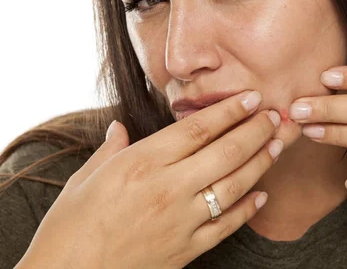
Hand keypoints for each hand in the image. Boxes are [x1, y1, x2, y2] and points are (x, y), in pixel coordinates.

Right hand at [16, 91, 282, 268]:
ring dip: (260, 163)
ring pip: (234, 186)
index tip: (251, 97)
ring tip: (277, 145)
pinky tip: (260, 195)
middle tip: (275, 116)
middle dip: (256, 130)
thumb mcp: (83, 179)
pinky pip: (226, 226)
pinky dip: (247, 209)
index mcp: (141, 163)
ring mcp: (181, 221)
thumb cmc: (69, 227)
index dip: (229, 110)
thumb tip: (118, 128)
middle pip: (225, 152)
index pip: (197, 128)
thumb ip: (109, 149)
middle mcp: (168, 188)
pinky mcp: (186, 250)